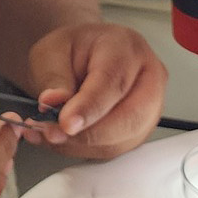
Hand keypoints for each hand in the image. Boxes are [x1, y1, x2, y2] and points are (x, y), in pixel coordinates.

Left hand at [14, 21, 166, 159]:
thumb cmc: (72, 51)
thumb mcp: (52, 52)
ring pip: (121, 140)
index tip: (65, 123)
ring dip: (81, 144)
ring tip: (48, 132)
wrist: (81, 59)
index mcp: (127, 48)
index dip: (89, 107)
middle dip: (87, 134)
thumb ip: (54, 78)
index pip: (114, 82)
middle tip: (52, 133)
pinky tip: (61, 138)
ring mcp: (149, 108)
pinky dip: (83, 149)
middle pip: (129, 118)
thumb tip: (54, 104)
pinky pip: (114, 150)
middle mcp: (148, 79)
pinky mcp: (139, 132)